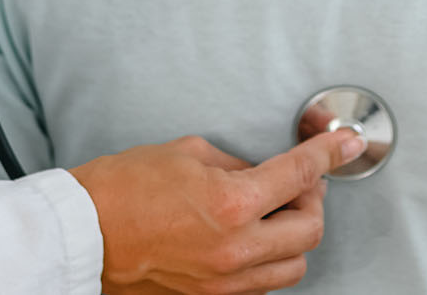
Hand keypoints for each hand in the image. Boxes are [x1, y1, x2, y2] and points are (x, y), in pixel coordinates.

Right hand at [70, 130, 363, 294]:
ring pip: (293, 267)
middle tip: (296, 184)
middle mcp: (235, 249)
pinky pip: (261, 285)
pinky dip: (267, 262)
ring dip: (293, 237)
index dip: (329, 155)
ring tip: (272, 215)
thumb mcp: (186, 153)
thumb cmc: (121, 188)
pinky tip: (249, 240)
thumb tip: (261, 171)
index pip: (300, 175)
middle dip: (312, 201)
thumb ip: (235, 163)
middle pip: (310, 230)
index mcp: (231, 204)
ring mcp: (223, 281)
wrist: (81, 233)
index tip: (345, 145)